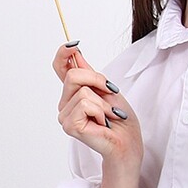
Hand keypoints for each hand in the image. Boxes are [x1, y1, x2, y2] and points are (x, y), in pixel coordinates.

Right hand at [53, 44, 142, 187]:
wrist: (127, 142)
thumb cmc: (120, 119)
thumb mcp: (106, 88)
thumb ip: (89, 73)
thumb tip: (76, 51)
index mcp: (73, 92)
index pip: (59, 67)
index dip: (63, 53)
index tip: (73, 44)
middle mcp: (65, 103)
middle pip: (73, 74)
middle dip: (97, 80)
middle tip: (110, 94)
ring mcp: (64, 115)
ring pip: (82, 91)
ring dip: (102, 102)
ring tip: (107, 115)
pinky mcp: (69, 125)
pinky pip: (85, 104)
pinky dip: (100, 111)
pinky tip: (102, 123)